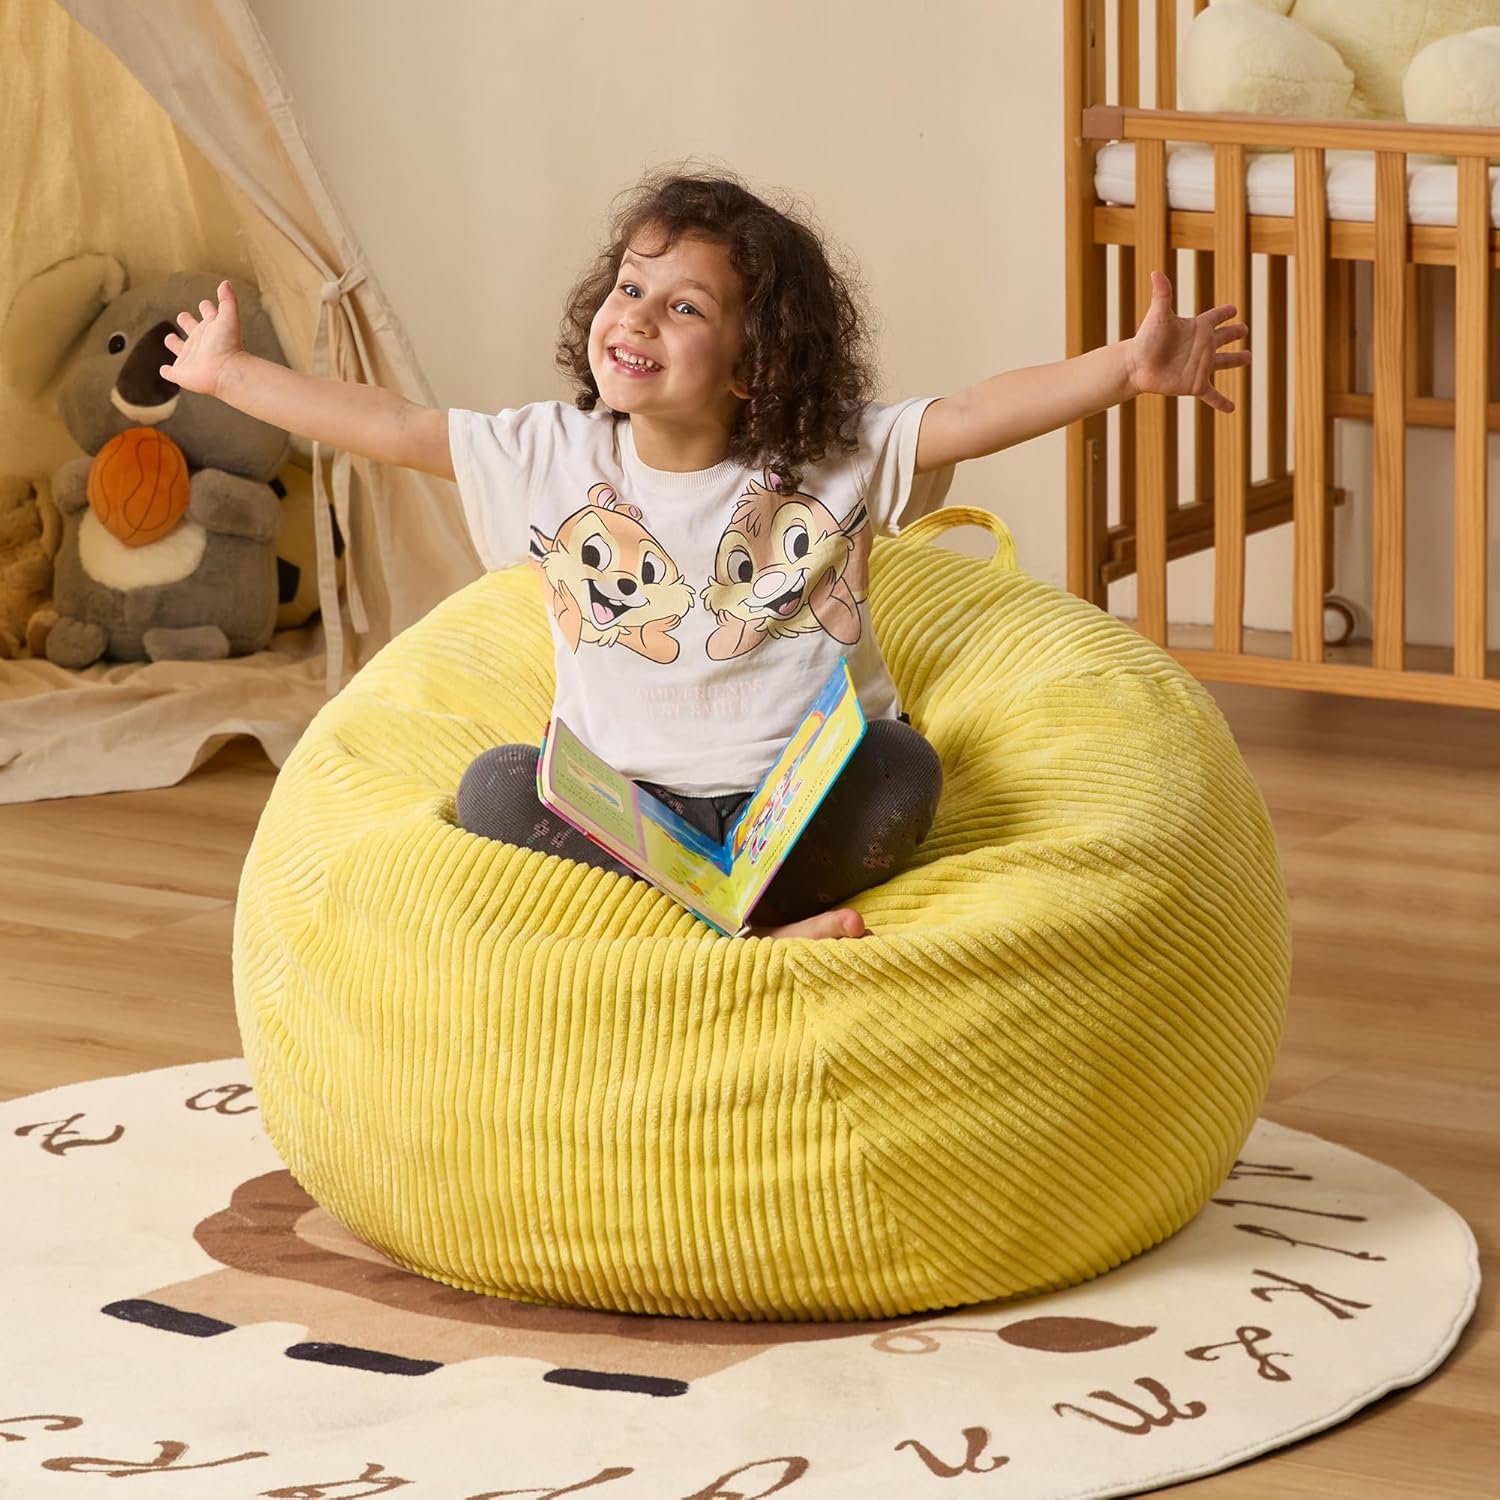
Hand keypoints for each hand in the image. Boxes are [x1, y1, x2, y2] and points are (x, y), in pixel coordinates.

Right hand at [160, 279, 243, 397]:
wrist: (226, 371)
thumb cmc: (228, 345)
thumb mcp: (229, 317)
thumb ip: (227, 300)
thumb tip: (225, 282)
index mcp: (210, 329)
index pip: (208, 314)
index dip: (207, 309)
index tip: (206, 304)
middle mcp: (200, 342)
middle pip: (191, 329)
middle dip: (187, 322)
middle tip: (184, 317)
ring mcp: (189, 358)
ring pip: (179, 348)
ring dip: (174, 343)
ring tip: (170, 339)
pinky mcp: (181, 373)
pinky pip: (171, 373)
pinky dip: (167, 371)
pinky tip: (165, 370)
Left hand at [1125, 270, 1249, 412]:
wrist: (1136, 367)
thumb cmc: (1146, 340)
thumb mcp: (1158, 316)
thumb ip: (1162, 294)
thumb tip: (1156, 272)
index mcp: (1197, 328)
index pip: (1215, 317)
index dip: (1224, 313)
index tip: (1233, 309)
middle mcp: (1202, 346)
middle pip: (1223, 338)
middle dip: (1234, 334)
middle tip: (1245, 330)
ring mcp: (1201, 366)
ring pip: (1224, 363)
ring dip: (1236, 361)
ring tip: (1248, 358)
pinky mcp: (1195, 385)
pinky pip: (1212, 395)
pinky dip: (1222, 402)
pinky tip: (1231, 408)